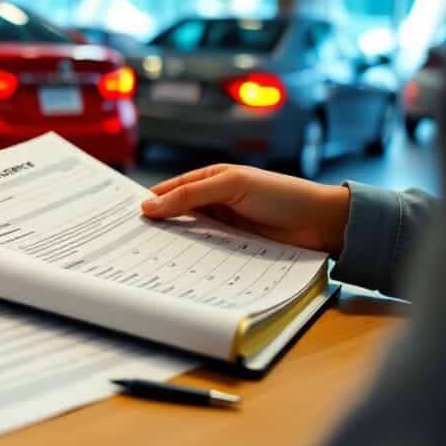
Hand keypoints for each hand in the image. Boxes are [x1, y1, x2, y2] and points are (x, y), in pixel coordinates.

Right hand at [140, 164, 350, 254]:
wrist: (322, 223)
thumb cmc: (281, 194)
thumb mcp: (232, 186)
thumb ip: (190, 195)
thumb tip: (149, 205)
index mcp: (210, 179)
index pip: (170, 189)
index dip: (148, 201)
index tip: (123, 217)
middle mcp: (214, 201)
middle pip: (177, 214)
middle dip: (157, 225)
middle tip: (129, 241)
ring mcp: (224, 226)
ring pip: (190, 235)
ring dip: (174, 244)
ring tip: (147, 257)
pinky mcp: (234, 247)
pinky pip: (207, 252)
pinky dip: (193, 257)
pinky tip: (178, 266)